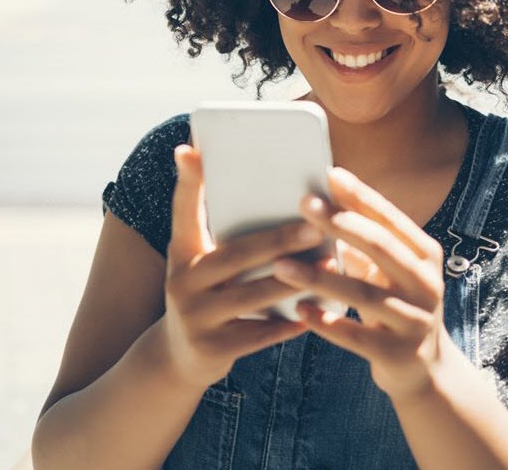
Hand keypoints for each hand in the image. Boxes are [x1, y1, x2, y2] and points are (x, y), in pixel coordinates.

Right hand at [157, 144, 315, 389]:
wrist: (178, 357)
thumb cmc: (207, 294)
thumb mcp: (201, 263)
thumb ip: (224, 234)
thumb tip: (276, 200)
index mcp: (182, 252)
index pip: (182, 211)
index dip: (187, 182)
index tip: (189, 150)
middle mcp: (182, 281)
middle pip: (234, 255)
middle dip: (277, 240)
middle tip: (314, 226)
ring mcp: (195, 317)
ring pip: (252, 296)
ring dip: (295, 281)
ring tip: (328, 266)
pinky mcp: (212, 349)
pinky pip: (259, 334)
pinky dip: (289, 323)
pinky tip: (316, 312)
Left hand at [272, 166, 458, 398]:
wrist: (423, 369)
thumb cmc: (394, 305)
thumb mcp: (388, 271)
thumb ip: (364, 241)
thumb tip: (321, 200)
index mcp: (424, 256)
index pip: (391, 219)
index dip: (361, 196)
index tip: (330, 174)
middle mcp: (426, 284)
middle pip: (381, 248)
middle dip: (341, 224)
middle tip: (303, 204)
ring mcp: (415, 321)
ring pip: (364, 295)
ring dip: (320, 278)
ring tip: (281, 265)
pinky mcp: (399, 354)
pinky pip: (357, 337)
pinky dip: (326, 324)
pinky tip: (299, 310)